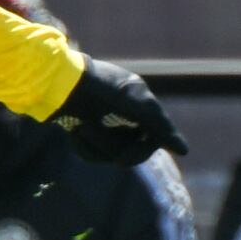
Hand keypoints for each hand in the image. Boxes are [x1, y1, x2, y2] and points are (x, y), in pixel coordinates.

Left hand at [50, 56, 186, 167]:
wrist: (56, 82)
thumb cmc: (98, 86)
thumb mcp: (133, 101)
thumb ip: (159, 124)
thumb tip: (184, 150)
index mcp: (139, 103)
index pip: (154, 135)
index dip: (147, 147)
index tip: (133, 157)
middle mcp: (124, 114)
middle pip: (130, 150)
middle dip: (110, 144)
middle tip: (88, 130)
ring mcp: (105, 124)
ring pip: (109, 154)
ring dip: (95, 145)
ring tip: (79, 127)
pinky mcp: (85, 131)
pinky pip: (91, 153)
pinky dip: (82, 146)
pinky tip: (72, 131)